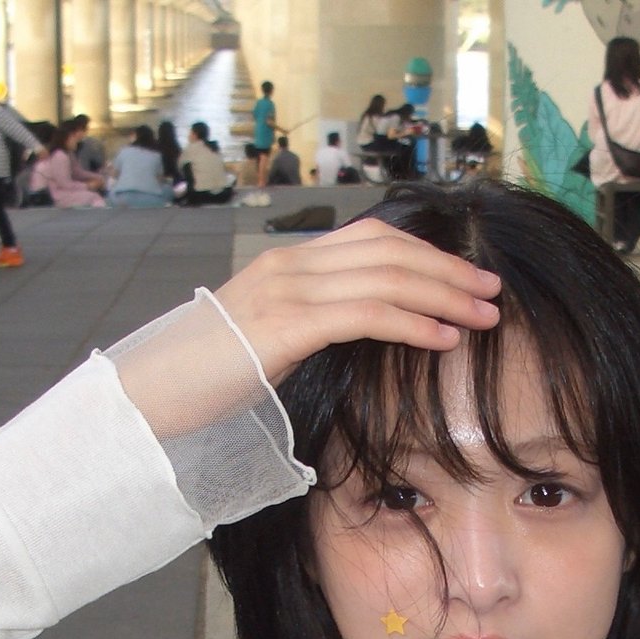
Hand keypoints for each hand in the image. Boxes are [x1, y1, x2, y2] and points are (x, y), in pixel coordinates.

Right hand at [211, 219, 501, 382]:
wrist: (147, 396)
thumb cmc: (201, 382)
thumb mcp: (263, 344)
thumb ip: (306, 329)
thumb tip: (353, 340)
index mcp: (286, 264)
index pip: (371, 241)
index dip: (426, 255)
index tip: (466, 279)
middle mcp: (289, 265)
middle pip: (389, 251)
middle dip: (448, 271)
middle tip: (492, 292)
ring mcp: (286, 291)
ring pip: (385, 278)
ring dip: (443, 296)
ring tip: (483, 317)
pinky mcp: (286, 326)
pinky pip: (366, 314)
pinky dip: (412, 322)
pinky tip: (443, 338)